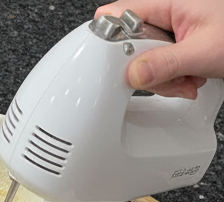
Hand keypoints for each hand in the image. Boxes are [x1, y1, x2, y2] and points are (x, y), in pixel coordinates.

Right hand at [95, 1, 223, 97]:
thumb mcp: (204, 51)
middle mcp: (166, 12)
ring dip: (160, 78)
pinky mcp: (174, 46)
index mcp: (169, 2)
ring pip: (142, 60)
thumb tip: (131, 74)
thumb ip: (165, 63)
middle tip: (165, 76)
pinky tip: (188, 78)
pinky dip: (170, 79)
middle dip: (143, 68)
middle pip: (127, 43)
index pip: (117, 15)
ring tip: (186, 78)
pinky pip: (157, 66)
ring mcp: (169, 31)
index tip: (120, 63)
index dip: (111, 41)